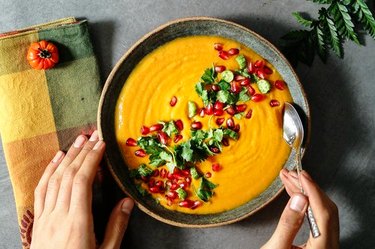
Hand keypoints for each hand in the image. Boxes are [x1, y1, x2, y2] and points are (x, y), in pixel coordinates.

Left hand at [30, 131, 133, 248]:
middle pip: (69, 175)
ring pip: (54, 179)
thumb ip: (116, 227)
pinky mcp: (39, 220)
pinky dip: (49, 171)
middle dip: (82, 152)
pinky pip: (42, 190)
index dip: (92, 159)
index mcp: (78, 222)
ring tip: (78, 141)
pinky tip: (56, 159)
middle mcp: (59, 215)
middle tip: (93, 134)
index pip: (82, 181)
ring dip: (67, 157)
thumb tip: (127, 201)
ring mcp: (46, 217)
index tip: (101, 144)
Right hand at [261, 169, 338, 248]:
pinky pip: (317, 217)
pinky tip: (294, 194)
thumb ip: (288, 223)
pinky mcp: (320, 242)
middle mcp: (329, 246)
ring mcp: (326, 244)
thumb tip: (299, 199)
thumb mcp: (277, 247)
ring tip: (288, 179)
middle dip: (308, 188)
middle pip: (325, 210)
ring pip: (322, 211)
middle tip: (292, 173)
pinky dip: (305, 203)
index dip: (313, 191)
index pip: (323, 212)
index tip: (302, 175)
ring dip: (305, 193)